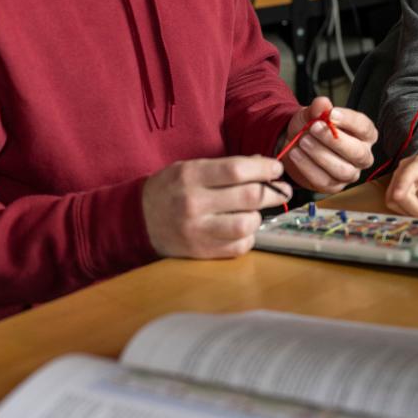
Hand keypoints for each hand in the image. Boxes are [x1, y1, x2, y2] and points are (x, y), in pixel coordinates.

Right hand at [142, 156, 291, 258]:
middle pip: (249, 197)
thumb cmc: (169, 189)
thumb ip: (224, 167)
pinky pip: (239, 246)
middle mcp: (194, 204)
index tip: (277, 169)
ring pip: (248, 224)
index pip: (237, 170)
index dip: (264, 168)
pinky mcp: (202, 252)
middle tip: (281, 189)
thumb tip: (262, 165)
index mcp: (191, 176)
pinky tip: (241, 228)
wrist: (136, 220)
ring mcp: (198, 231)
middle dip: (273, 192)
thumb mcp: (190, 168)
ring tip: (254, 210)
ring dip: (258, 216)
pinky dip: (247, 236)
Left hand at [281, 96, 376, 193]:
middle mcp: (362, 155)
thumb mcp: (312, 114)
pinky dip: (307, 167)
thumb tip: (322, 103)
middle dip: (334, 140)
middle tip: (314, 127)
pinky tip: (296, 154)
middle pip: (357, 152)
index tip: (331, 113)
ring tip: (303, 141)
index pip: (364, 128)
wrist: (296, 145)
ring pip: (342, 169)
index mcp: (364, 134)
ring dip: (320, 154)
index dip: (349, 121)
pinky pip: (324, 180)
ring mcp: (350, 173)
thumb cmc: (311, 128)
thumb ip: (318, 108)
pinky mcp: (334, 186)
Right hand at [385, 145, 417, 218]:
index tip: (399, 196)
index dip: (401, 184)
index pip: (408, 173)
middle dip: (417, 210)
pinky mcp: (396, 186)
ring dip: (413, 212)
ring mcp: (399, 176)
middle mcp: (407, 167)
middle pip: (399, 192)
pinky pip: (396, 204)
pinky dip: (409, 211)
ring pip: (395, 201)